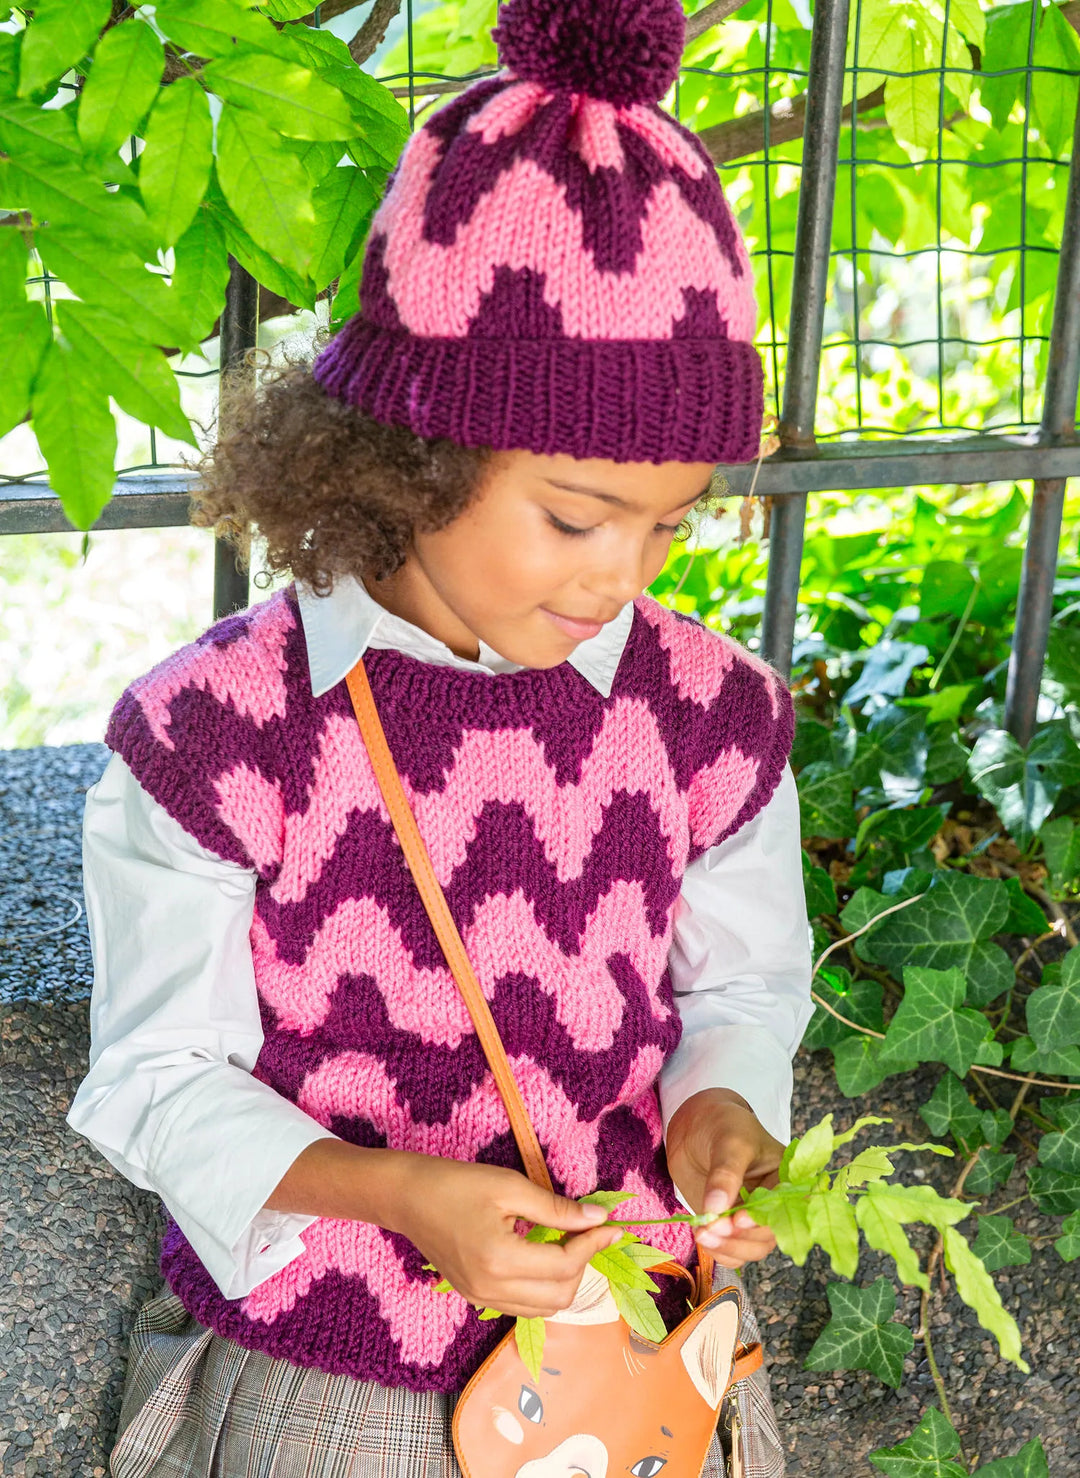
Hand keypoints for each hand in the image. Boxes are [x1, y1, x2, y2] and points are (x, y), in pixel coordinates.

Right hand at [385, 1153, 622, 1318]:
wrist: (407, 1198)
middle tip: (587, 1232)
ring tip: (567, 1244)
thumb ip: (556, 1208)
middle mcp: (491, 1289)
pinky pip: (523, 1306)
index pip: (564, 1264)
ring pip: (544, 1309)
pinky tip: (543, 1258)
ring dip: (565, 1280)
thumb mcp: (509, 1186)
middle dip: (582, 1265)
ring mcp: (482, 1298)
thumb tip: (598, 1218)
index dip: (593, 1244)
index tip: (611, 1225)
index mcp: (500, 1260)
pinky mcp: (475, 1297)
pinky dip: (543, 1288)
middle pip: (560, 1295)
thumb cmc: (455, 1183)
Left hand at [664, 1088, 784, 1268]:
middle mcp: (774, 1202)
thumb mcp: (729, 1141)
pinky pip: (732, 1251)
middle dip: (740, 1238)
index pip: (785, 1209)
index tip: (737, 1220)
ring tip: (702, 1233)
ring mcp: (752, 1216)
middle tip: (713, 1227)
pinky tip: (702, 1236)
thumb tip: (717, 1210)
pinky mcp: (731, 1226)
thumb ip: (725, 1175)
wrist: (696, 1125)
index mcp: (787, 1178)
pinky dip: (717, 1251)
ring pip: (751, 1249)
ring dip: (727, 1247)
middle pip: (768, 1236)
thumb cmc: (722, 1124)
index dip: (764, 1221)